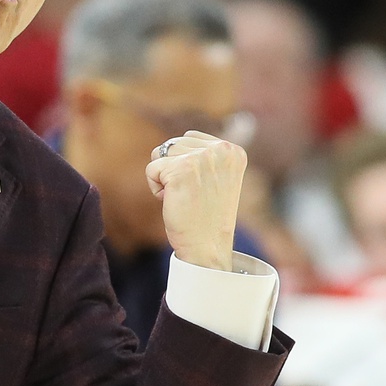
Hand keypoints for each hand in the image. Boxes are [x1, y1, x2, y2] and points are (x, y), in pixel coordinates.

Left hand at [146, 131, 245, 271]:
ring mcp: (201, 158)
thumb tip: (176, 142)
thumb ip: (205, 157)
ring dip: (164, 177)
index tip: (202, 189)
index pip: (190, 138)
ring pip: (161, 154)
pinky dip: (155, 188)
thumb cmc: (207, 216)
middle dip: (173, 170)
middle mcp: (221, 150)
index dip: (185, 165)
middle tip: (191, 195)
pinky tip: (174, 202)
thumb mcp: (217, 179)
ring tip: (183, 197)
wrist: (207, 246)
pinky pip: (151, 169)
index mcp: (233, 150)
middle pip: (174, 144)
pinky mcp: (180, 170)